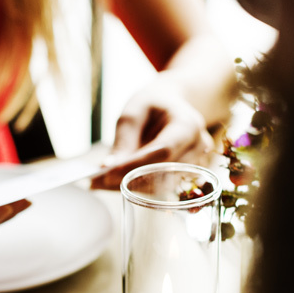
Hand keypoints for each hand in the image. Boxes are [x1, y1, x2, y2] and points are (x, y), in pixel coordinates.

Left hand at [90, 77, 215, 190]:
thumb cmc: (153, 105)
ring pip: (161, 186)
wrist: (172, 106)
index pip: (163, 151)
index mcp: (188, 125)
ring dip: (129, 186)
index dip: (135, 165)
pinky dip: (136, 187)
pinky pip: (160, 187)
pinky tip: (116, 182)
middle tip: (95, 182)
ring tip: (100, 182)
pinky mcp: (187, 176)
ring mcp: (196, 164)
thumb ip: (123, 140)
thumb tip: (109, 168)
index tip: (106, 174)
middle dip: (127, 179)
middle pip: (163, 173)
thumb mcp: (134, 112)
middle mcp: (198, 147)